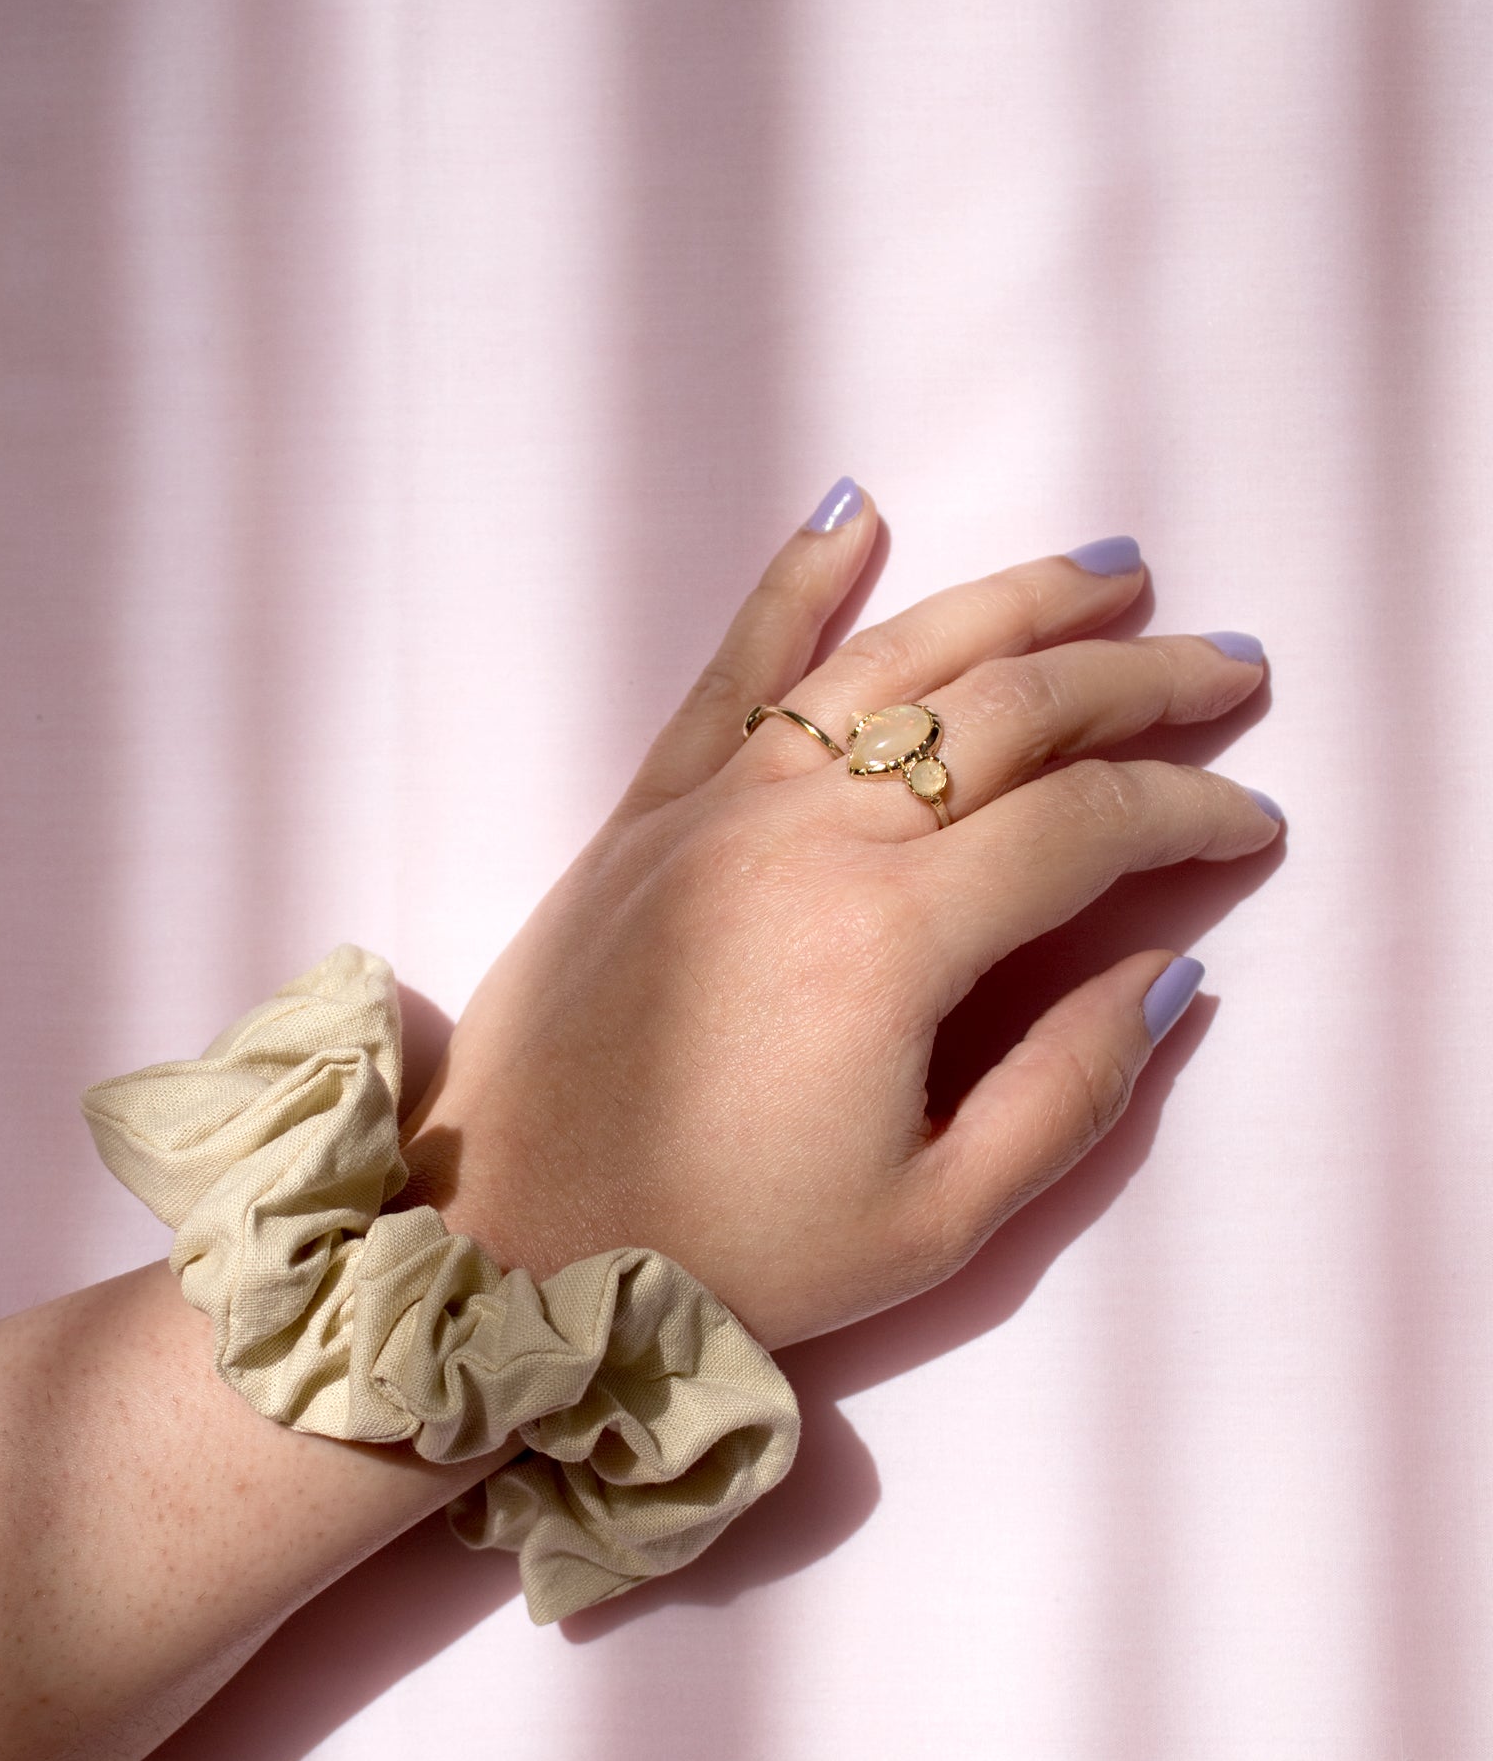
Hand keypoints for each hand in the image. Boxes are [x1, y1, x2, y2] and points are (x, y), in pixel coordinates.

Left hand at [399, 486, 1278, 1351]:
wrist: (508, 1229)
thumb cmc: (720, 1247)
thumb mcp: (930, 1225)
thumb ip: (1067, 1095)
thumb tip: (1170, 973)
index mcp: (892, 943)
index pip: (1084, 827)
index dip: (1188, 812)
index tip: (1252, 820)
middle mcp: (813, 837)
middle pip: (1012, 708)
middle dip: (1140, 678)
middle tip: (1228, 664)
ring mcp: (721, 804)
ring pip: (896, 657)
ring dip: (1016, 600)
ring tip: (1111, 573)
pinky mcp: (649, 805)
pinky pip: (735, 666)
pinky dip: (797, 580)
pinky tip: (854, 512)